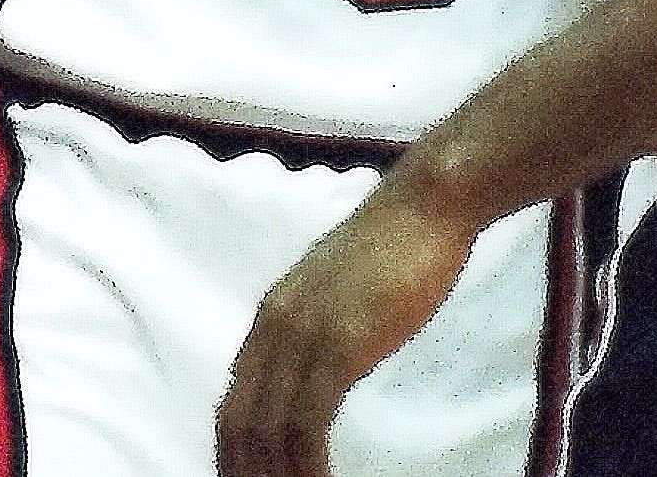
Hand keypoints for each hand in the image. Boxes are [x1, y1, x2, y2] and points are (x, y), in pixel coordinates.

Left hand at [218, 172, 478, 476]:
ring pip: (269, 427)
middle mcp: (274, 326)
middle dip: (243, 470)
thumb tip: (316, 371)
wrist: (424, 206)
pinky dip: (307, 464)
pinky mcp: (337, 344)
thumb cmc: (395, 248)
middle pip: (238, 420)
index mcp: (271, 316)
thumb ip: (317, 328)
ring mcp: (303, 334)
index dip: (232, 450)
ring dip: (278, 476)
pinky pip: (307, 421)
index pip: (233, 400)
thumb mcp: (338, 292)